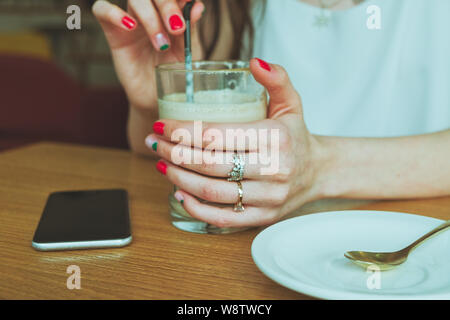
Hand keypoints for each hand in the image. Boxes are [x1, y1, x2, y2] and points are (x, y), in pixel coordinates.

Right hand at [92, 0, 203, 109]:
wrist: (157, 97)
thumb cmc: (174, 71)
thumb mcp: (189, 51)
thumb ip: (191, 28)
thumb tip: (198, 7)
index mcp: (171, 11)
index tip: (189, 6)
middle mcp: (151, 10)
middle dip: (167, 5)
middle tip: (177, 28)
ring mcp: (131, 19)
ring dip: (149, 17)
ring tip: (161, 43)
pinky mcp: (113, 33)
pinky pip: (101, 9)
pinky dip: (113, 13)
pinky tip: (130, 26)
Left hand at [145, 58, 325, 227]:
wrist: (317, 172)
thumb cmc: (296, 135)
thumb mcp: (292, 102)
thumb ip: (277, 78)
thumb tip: (255, 61)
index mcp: (276, 138)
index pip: (218, 135)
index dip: (183, 130)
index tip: (161, 125)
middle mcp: (274, 170)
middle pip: (210, 163)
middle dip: (174, 152)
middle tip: (155, 143)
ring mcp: (268, 198)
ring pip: (212, 191)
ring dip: (178, 178)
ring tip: (162, 164)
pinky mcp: (262, 217)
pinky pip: (223, 219)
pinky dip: (196, 208)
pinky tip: (179, 193)